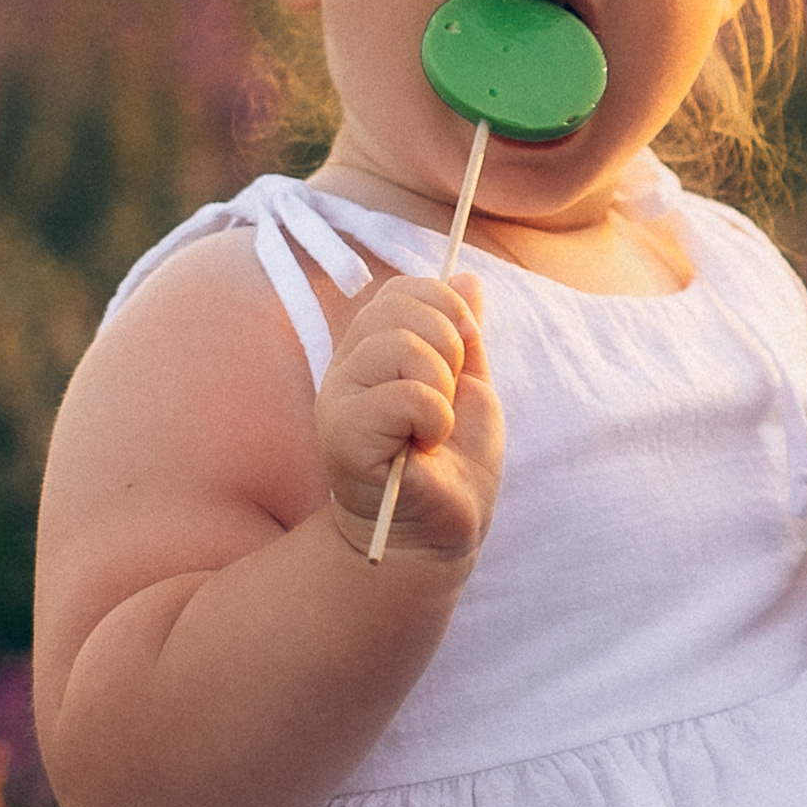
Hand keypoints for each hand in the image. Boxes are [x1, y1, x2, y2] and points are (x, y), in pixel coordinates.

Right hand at [315, 273, 504, 565]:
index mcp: (372, 348)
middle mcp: (347, 366)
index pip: (403, 289)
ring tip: (433, 427)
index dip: (447, 310)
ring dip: (440, 389)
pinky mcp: (342, 435)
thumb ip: (463, 333)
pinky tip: (426, 447)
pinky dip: (434, 421)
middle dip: (449, 349)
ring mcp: (338, 399)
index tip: (463, 357)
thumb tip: (468, 277)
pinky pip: (403, 396)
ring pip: (400, 346)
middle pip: (401, 305)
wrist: (441, 529)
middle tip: (444, 401)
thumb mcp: (468, 385)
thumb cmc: (452, 463)